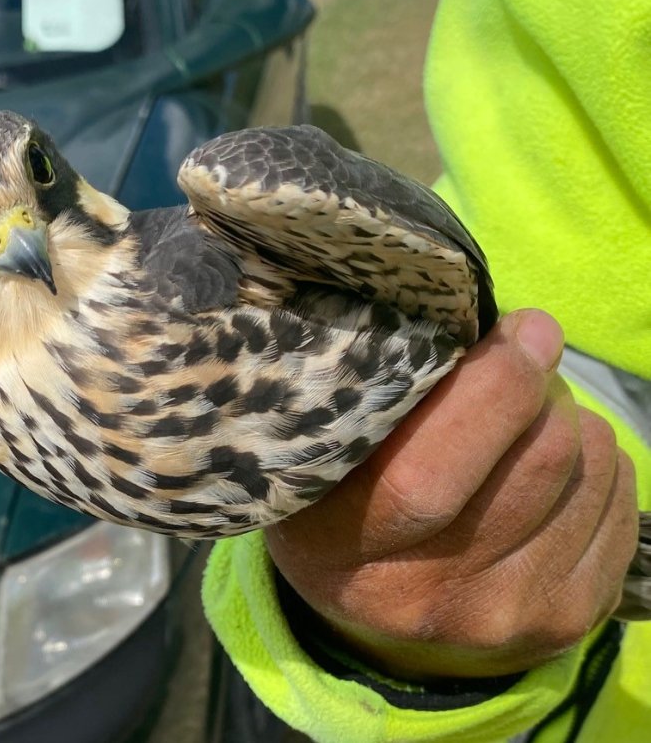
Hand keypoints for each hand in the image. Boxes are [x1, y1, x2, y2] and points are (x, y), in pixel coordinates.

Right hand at [266, 310, 637, 680]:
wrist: (373, 592)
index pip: (428, 476)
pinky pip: (622, 500)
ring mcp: (501, 616)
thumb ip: (385, 390)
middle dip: (543, 386)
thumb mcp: (327, 439)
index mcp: (341, 545)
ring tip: (522, 420)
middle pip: (537, 461)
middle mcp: (423, 597)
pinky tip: (551, 465)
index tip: (524, 328)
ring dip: (570, 419)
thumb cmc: (340, 490)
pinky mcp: (564, 620)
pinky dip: (598, 460)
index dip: (494, 389)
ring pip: (590, 469)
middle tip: (516, 364)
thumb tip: (516, 332)